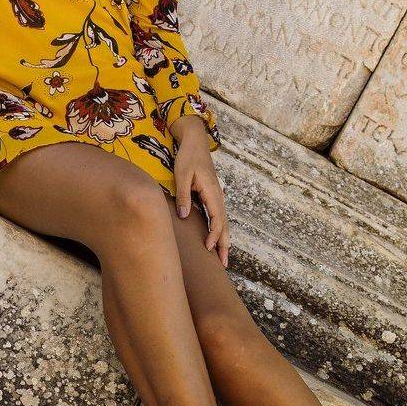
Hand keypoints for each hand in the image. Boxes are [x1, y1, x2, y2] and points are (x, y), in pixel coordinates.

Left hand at [172, 116, 228, 266]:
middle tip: (224, 264)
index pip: (217, 218)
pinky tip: (216, 239)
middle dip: (224, 244)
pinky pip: (218, 217)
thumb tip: (185, 216)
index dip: (214, 235)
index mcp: (212, 191)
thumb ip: (183, 195)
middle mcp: (217, 196)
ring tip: (223, 257)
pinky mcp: (211, 196)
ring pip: (223, 222)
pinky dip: (219, 230)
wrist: (194, 142)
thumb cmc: (187, 157)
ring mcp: (216, 196)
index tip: (208, 248)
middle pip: (224, 224)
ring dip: (223, 239)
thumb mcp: (182, 175)